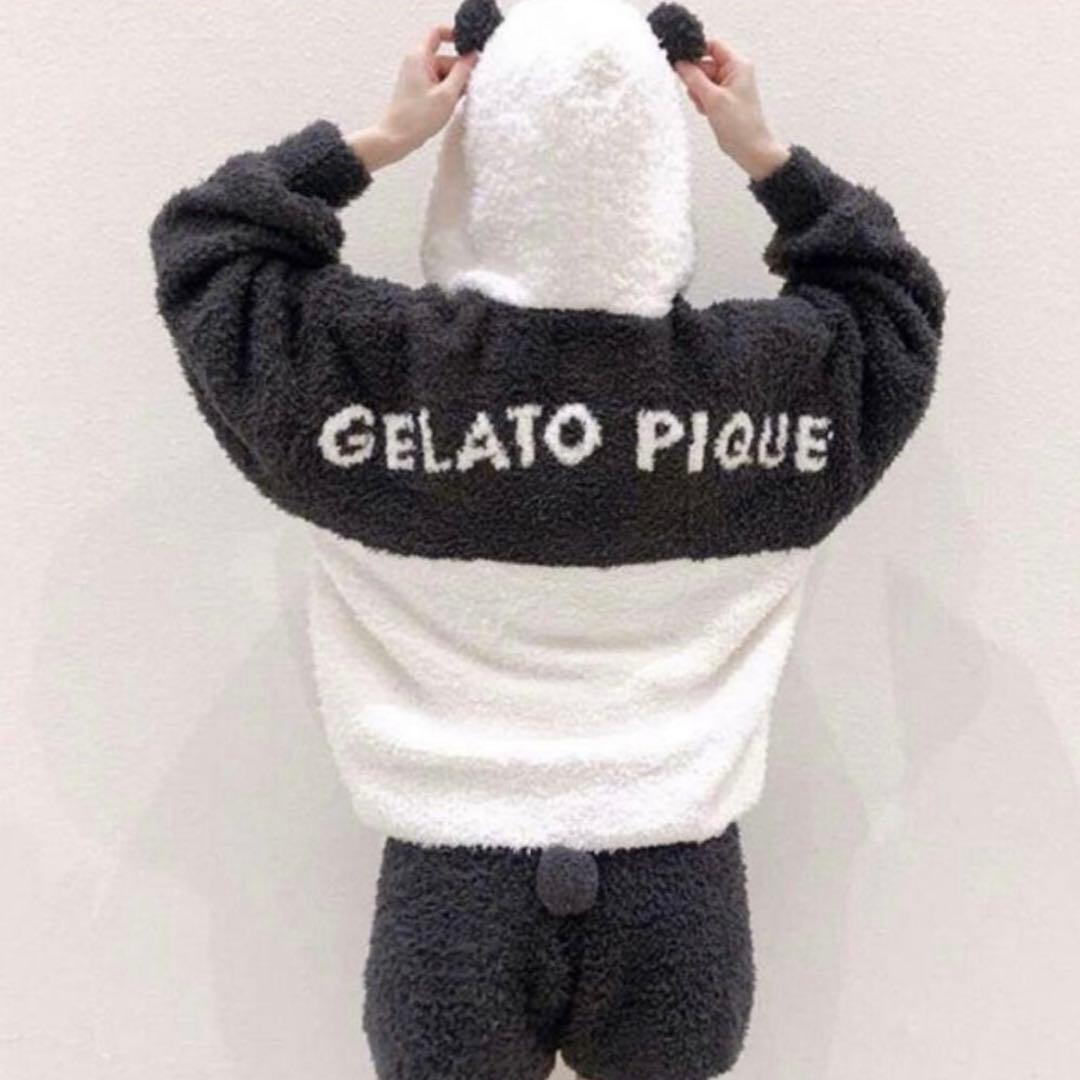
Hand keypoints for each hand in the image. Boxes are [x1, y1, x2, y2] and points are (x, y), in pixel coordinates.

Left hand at [348, 27, 477, 171]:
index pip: (438, 33)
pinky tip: (449, 107)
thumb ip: (463, 72)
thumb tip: (473, 57)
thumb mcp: (447, 94)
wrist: (396, 138)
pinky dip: (448, 93)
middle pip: (446, 58)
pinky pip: (439, 84)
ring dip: (455, 86)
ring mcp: (417, 77)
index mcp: (420, 57)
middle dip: (460, 72)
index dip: (455, 36)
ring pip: (445, 74)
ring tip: (453, 103)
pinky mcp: (419, 90)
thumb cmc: (417, 119)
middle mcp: (417, 63)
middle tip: (467, 90)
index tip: (470, 48)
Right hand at [675, 39, 789, 181]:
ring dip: (698, 93)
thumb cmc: (740, 125)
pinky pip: (705, 93)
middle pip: (705, 64)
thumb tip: (680, 64)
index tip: (683, 64)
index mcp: (738, 65)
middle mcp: (734, 72)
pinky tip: (708, 112)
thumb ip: (694, 78)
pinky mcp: (723, 99)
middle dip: (696, 80)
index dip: (696, 53)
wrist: (750, 149)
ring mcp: (728, 86)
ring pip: (703, 80)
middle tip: (699, 96)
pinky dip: (702, 102)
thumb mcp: (713, 99)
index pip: (712, 46)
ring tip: (707, 107)